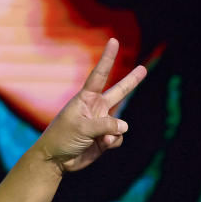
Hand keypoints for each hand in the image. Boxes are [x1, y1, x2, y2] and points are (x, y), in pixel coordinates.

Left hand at [38, 38, 147, 173]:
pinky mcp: (106, 137)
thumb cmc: (61, 138)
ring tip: (97, 139)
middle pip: (119, 92)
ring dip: (112, 133)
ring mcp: (102, 123)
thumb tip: (125, 127)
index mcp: (85, 99)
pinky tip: (100, 145)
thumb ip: (105, 125)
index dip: (108, 58)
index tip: (113, 41)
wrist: (56, 160)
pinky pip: (119, 137)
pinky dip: (112, 142)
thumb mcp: (82, 128)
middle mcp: (96, 108)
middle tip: (144, 68)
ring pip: (121, 124)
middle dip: (132, 81)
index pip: (100, 75)